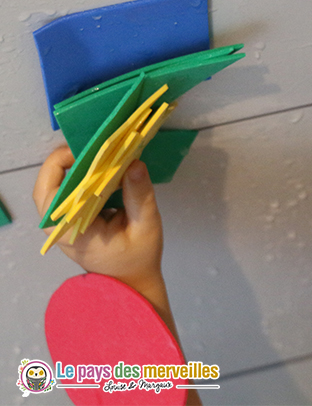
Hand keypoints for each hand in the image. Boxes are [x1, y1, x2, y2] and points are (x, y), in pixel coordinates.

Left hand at [33, 146, 164, 294]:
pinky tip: (101, 166)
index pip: (52, 192)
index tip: (90, 149)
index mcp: (73, 231)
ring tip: (100, 152)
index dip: (64, 164)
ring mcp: (63, 224)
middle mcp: (60, 227)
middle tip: (96, 145)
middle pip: (49, 185)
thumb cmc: (138, 258)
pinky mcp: (71, 220)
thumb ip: (139, 195)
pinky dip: (81, 175)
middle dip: (69, 160)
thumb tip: (134, 162)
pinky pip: (68, 192)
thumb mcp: (146, 225)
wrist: (132, 282)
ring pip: (57, 186)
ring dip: (75, 166)